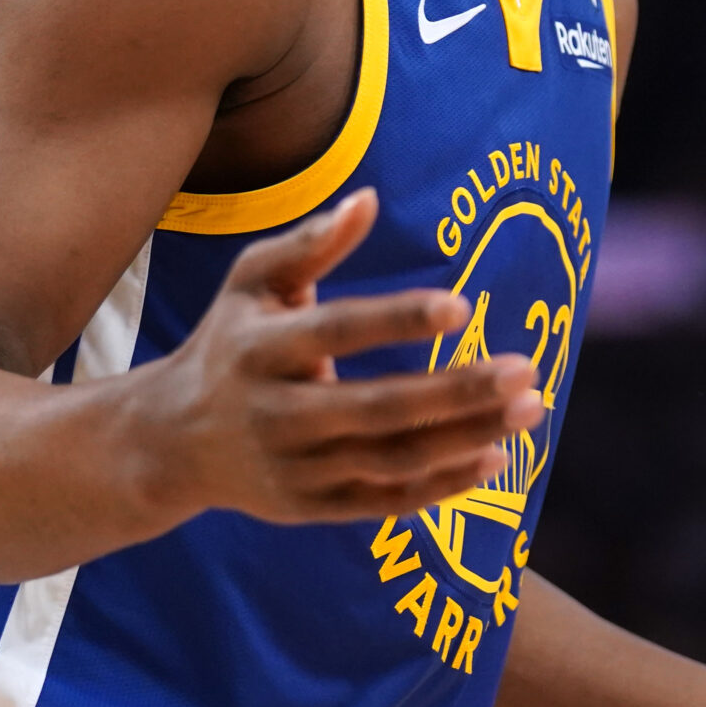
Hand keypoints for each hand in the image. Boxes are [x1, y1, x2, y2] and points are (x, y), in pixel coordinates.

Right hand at [128, 187, 544, 525]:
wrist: (174, 441)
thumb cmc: (230, 342)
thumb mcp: (251, 282)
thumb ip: (309, 243)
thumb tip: (368, 198)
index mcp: (260, 350)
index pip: (337, 333)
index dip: (398, 320)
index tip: (462, 306)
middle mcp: (276, 415)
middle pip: (377, 408)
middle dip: (456, 391)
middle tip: (524, 369)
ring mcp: (295, 469)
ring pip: (393, 460)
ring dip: (467, 437)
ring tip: (530, 408)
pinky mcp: (312, 508)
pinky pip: (387, 502)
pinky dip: (443, 485)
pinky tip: (498, 457)